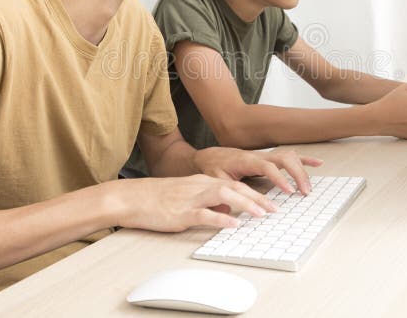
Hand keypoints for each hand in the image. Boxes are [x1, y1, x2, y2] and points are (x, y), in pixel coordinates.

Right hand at [111, 174, 276, 231]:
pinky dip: (221, 219)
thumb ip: (207, 200)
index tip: (270, 203)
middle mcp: (200, 186)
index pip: (235, 184)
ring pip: (224, 196)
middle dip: (257, 198)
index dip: (255, 193)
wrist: (131, 197)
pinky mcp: (181, 212)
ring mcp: (191, 198)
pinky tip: (233, 224)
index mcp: (202, 181)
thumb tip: (227, 212)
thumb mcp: (187, 194)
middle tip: (274, 209)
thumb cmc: (157, 198)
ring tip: (261, 214)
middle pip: (235, 187)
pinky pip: (204, 214)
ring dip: (245, 204)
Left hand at [193, 146, 322, 195]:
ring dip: (301, 170)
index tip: (289, 190)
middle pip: (284, 159)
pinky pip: (289, 157)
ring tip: (308, 187)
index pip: (268, 167)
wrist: (211, 155)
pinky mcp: (269, 159)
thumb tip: (230, 209)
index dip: (280, 178)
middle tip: (304, 192)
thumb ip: (224, 192)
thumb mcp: (215, 180)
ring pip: (289, 156)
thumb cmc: (213, 167)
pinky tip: (317, 164)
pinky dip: (304, 160)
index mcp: (247, 161)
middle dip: (297, 174)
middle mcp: (259, 156)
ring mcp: (265, 156)